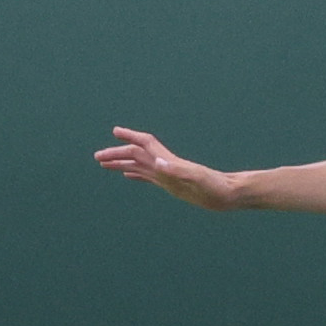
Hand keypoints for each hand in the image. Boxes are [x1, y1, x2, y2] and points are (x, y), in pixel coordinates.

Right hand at [94, 127, 236, 210]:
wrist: (228, 195)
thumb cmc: (215, 187)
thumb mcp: (196, 179)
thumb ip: (177, 170)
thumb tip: (157, 162)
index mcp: (169, 161)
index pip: (145, 144)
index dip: (131, 136)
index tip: (115, 131)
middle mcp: (166, 165)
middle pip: (137, 155)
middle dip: (117, 154)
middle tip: (97, 157)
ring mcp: (168, 174)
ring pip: (139, 165)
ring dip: (122, 163)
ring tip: (104, 164)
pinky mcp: (171, 184)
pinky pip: (148, 177)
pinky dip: (135, 174)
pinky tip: (127, 175)